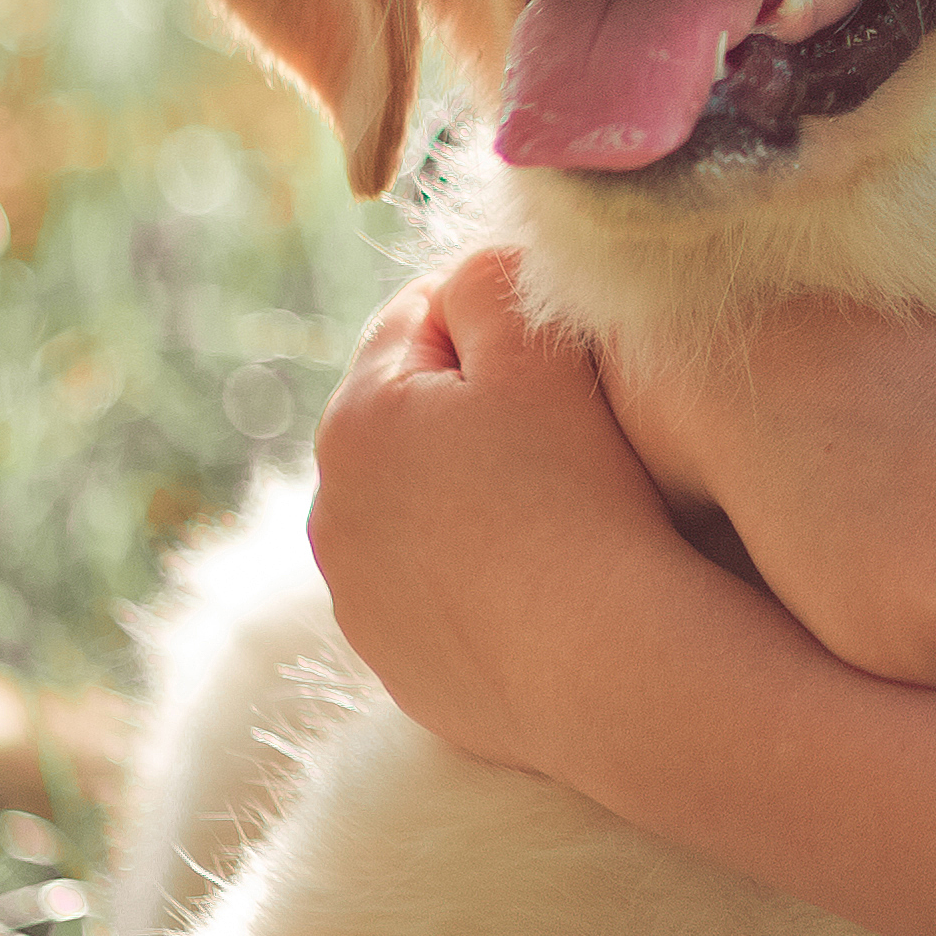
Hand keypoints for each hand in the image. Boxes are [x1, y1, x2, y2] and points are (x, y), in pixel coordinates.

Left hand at [304, 249, 680, 780]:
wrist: (605, 662)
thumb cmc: (581, 491)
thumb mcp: (541, 349)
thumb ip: (491, 280)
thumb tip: (470, 272)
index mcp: (356, 416)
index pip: (419, 316)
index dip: (499, 314)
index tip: (567, 342)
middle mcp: (331, 507)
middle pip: (406, 415)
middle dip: (473, 404)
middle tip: (571, 420)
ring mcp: (357, 595)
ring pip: (414, 504)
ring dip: (466, 490)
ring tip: (556, 505)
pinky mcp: (395, 661)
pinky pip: (430, 586)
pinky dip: (472, 572)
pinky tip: (540, 579)